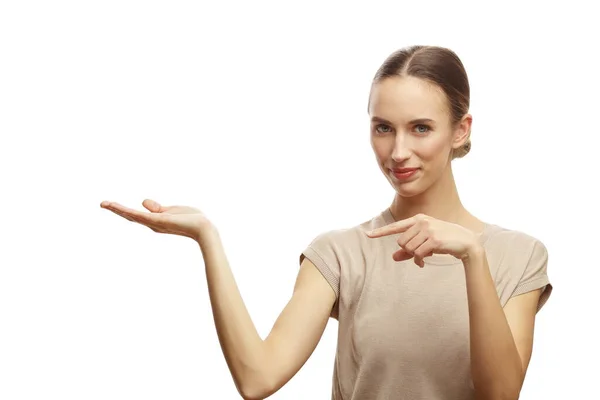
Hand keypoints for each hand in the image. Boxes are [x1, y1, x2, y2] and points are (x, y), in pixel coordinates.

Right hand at [100, 199, 212, 241]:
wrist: (204, 228)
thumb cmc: (192, 220)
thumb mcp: (172, 209)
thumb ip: (158, 207)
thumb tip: (142, 201)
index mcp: (156, 221)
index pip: (136, 215)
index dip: (123, 210)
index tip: (111, 204)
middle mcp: (153, 225)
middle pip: (131, 216)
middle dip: (116, 209)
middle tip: (102, 203)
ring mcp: (155, 224)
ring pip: (132, 216)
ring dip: (118, 209)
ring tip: (104, 203)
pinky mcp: (159, 221)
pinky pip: (141, 216)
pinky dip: (129, 212)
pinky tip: (119, 208)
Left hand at [365, 213, 480, 267]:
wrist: (467, 243)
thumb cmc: (445, 241)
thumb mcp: (426, 243)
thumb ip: (409, 250)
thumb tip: (393, 257)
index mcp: (419, 219)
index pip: (396, 226)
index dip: (381, 232)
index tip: (368, 235)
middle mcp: (422, 222)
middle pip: (401, 242)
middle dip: (408, 251)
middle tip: (419, 254)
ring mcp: (428, 229)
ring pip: (408, 249)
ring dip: (414, 257)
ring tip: (424, 257)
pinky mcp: (434, 239)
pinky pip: (417, 254)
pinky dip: (419, 260)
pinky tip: (424, 262)